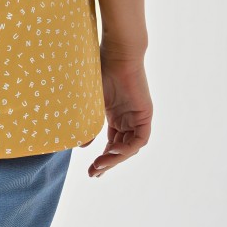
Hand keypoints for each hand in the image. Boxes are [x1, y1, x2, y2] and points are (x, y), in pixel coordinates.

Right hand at [80, 52, 152, 177]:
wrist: (117, 53)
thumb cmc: (100, 70)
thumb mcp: (90, 102)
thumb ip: (87, 123)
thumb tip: (80, 145)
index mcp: (115, 115)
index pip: (112, 143)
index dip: (103, 158)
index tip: (91, 170)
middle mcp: (128, 118)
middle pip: (120, 148)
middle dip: (107, 163)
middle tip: (93, 173)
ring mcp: (137, 117)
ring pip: (129, 147)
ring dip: (115, 159)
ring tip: (100, 165)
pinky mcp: (145, 114)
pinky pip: (139, 139)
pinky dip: (127, 149)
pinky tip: (112, 153)